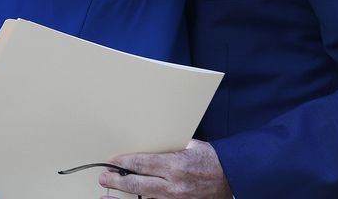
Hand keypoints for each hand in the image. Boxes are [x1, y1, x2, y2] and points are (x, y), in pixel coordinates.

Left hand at [98, 140, 231, 198]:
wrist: (234, 178)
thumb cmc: (212, 159)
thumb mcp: (190, 146)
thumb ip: (169, 147)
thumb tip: (149, 143)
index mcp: (176, 166)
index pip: (142, 164)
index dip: (124, 163)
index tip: (111, 161)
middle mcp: (175, 186)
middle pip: (138, 184)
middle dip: (117, 181)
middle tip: (103, 178)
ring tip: (105, 196)